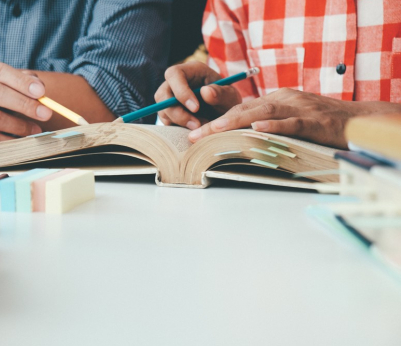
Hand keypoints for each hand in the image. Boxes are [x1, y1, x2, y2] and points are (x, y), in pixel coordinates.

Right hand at [0, 61, 52, 141]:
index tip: (41, 92)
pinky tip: (21, 139)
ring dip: (20, 125)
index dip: (21, 81)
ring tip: (36, 129)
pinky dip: (10, 139)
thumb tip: (39, 86)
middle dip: (24, 104)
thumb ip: (22, 80)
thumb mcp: (3, 82)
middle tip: (46, 113)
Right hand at [155, 61, 241, 129]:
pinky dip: (179, 128)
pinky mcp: (169, 113)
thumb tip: (205, 92)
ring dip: (180, 122)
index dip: (181, 91)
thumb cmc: (226, 100)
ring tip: (201, 128)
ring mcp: (169, 98)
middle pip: (162, 95)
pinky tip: (195, 130)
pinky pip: (166, 122)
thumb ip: (221, 93)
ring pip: (163, 110)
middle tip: (196, 125)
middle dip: (178, 113)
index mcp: (190, 70)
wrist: (224, 113)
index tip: (196, 108)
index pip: (174, 74)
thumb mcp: (229, 96)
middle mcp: (175, 83)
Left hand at [187, 88, 400, 148]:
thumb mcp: (287, 117)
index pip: (240, 106)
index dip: (216, 115)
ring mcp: (298, 109)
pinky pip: (291, 123)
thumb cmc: (318, 122)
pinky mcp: (314, 122)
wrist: (355, 121)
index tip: (194, 128)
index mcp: (275, 99)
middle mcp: (283, 100)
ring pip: (263, 112)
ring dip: (237, 121)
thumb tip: (238, 135)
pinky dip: (274, 126)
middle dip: (217, 122)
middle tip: (195, 135)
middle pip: (245, 109)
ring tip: (216, 129)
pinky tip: (258, 129)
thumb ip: (265, 122)